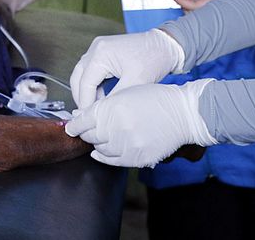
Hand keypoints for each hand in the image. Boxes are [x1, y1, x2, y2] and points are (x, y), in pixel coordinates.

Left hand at [64, 80, 216, 166]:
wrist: (183, 114)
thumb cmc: (156, 99)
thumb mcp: (125, 93)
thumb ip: (102, 106)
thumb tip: (80, 116)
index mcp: (113, 108)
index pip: (83, 121)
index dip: (75, 124)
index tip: (71, 126)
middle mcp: (118, 128)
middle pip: (89, 135)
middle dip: (86, 132)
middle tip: (88, 129)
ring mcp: (127, 145)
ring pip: (99, 148)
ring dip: (98, 142)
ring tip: (104, 135)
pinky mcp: (137, 158)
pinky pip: (112, 161)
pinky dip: (103, 156)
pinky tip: (100, 152)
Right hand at [69, 29, 184, 109]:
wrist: (167, 45)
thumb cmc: (154, 60)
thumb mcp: (135, 83)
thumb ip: (115, 99)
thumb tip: (101, 114)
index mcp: (101, 53)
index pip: (85, 83)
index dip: (85, 103)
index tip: (88, 118)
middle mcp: (96, 48)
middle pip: (78, 77)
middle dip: (81, 97)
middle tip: (87, 115)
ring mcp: (98, 47)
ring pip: (83, 73)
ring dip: (87, 90)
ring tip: (95, 108)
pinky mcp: (104, 50)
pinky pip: (91, 69)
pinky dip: (94, 83)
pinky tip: (102, 96)